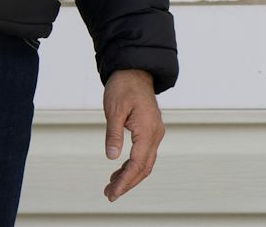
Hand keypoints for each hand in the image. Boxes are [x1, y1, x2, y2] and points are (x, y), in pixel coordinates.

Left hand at [101, 68, 163, 201]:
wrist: (135, 70)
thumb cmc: (124, 86)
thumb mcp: (114, 109)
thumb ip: (113, 134)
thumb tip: (112, 157)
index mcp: (147, 129)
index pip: (137, 163)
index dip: (125, 181)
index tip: (113, 192)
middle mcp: (155, 133)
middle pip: (144, 167)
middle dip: (128, 183)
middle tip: (110, 194)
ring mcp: (155, 132)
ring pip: (146, 162)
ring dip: (130, 176)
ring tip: (112, 185)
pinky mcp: (150, 131)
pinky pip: (144, 153)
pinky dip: (133, 165)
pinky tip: (119, 170)